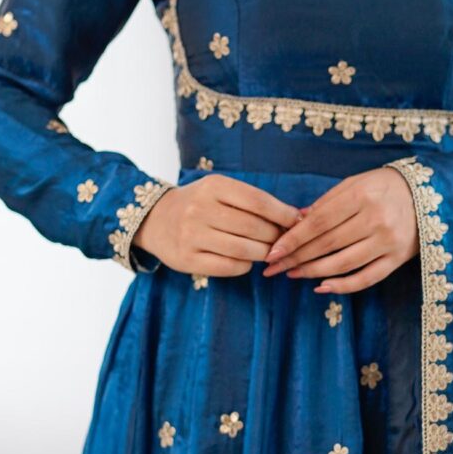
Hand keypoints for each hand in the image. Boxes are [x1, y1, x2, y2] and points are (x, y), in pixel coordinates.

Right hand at [134, 175, 301, 275]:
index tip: (297, 221)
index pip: (258, 201)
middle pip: (254, 227)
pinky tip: (246, 260)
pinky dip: (245, 265)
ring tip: (267, 251)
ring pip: (244, 249)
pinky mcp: (187, 259)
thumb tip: (297, 216)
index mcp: (213, 186)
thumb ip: (253, 201)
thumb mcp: (221, 191)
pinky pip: (229, 266)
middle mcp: (200, 209)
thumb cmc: (199, 204)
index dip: (283, 214)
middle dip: (276, 236)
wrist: (155, 220)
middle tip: (283, 241)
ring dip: (263, 253)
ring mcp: (191, 235)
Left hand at [260, 164, 419, 293]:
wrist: (429, 194)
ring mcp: (388, 242)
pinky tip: (321, 287)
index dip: (294, 238)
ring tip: (293, 274)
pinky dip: (343, 286)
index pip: (320, 222)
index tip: (273, 251)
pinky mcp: (398, 259)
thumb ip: (326, 203)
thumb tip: (295, 222)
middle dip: (297, 257)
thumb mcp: (355, 184)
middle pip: (328, 244)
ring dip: (313, 272)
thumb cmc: (384, 186)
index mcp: (362, 196)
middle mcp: (376, 220)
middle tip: (274, 267)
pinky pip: (367, 278)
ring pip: (344, 263)